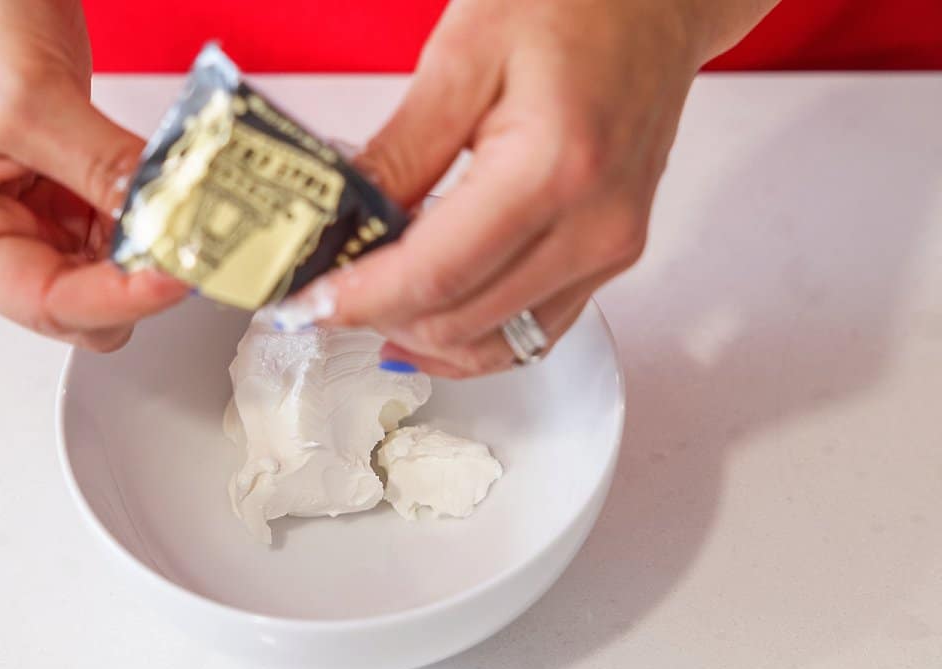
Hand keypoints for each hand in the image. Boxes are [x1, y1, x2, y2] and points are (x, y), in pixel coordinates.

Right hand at [0, 0, 186, 350]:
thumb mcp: (27, 96)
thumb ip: (101, 169)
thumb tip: (170, 224)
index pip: (44, 301)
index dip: (120, 296)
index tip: (180, 271)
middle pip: (83, 303)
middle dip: (138, 276)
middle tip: (193, 243)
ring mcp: (31, 214)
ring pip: (114, 271)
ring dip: (156, 246)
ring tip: (192, 213)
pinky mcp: (70, 189)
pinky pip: (127, 225)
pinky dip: (157, 214)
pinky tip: (179, 196)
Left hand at [324, 0, 775, 376]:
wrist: (653, 1)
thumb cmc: (574, 2)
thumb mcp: (461, 58)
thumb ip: (398, 154)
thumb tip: (342, 225)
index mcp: (553, 170)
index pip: (433, 274)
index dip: (359, 300)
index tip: (307, 303)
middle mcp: (593, 227)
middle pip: (460, 320)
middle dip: (378, 317)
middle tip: (324, 293)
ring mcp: (609, 250)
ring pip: (495, 344)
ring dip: (422, 337)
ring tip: (367, 309)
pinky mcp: (611, 257)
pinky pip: (533, 334)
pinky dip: (473, 340)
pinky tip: (428, 325)